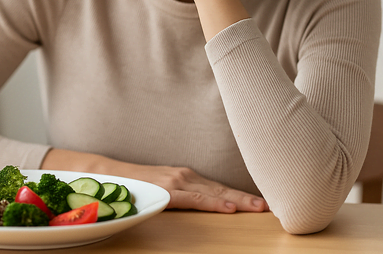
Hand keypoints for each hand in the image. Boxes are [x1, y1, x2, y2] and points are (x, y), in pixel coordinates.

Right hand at [41, 149, 266, 212]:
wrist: (109, 176)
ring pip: (215, 193)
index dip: (243, 195)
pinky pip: (195, 199)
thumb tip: (210, 204)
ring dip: (238, 201)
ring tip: (259, 208)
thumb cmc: (138, 185)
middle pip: (224, 189)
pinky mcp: (168, 190)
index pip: (222, 188)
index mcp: (189, 176)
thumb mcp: (167, 189)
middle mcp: (187, 175)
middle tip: (273, 206)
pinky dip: (214, 202)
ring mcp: (178, 181)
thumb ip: (187, 194)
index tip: (266, 202)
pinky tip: (228, 207)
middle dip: (248, 199)